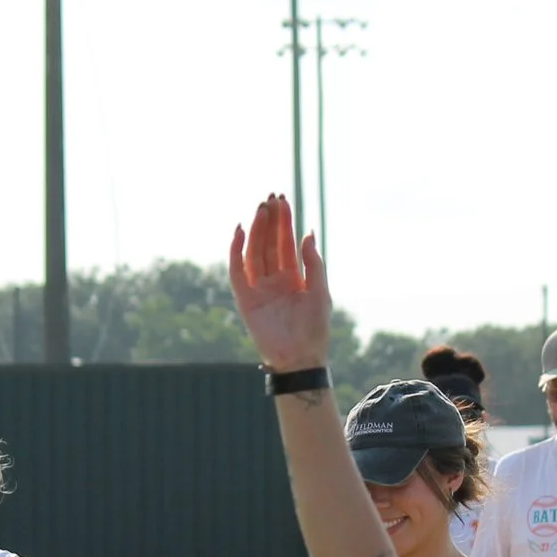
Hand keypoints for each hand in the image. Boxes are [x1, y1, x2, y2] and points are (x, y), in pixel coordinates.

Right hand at [227, 193, 332, 372]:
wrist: (302, 358)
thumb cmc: (315, 328)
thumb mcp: (320, 292)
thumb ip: (313, 264)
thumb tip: (308, 234)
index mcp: (293, 277)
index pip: (286, 242)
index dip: (284, 222)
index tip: (282, 200)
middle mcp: (274, 279)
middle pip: (269, 243)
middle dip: (269, 220)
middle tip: (270, 198)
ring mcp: (258, 288)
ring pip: (254, 252)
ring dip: (256, 230)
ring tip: (260, 209)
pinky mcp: (245, 300)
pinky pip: (237, 272)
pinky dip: (236, 251)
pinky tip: (240, 231)